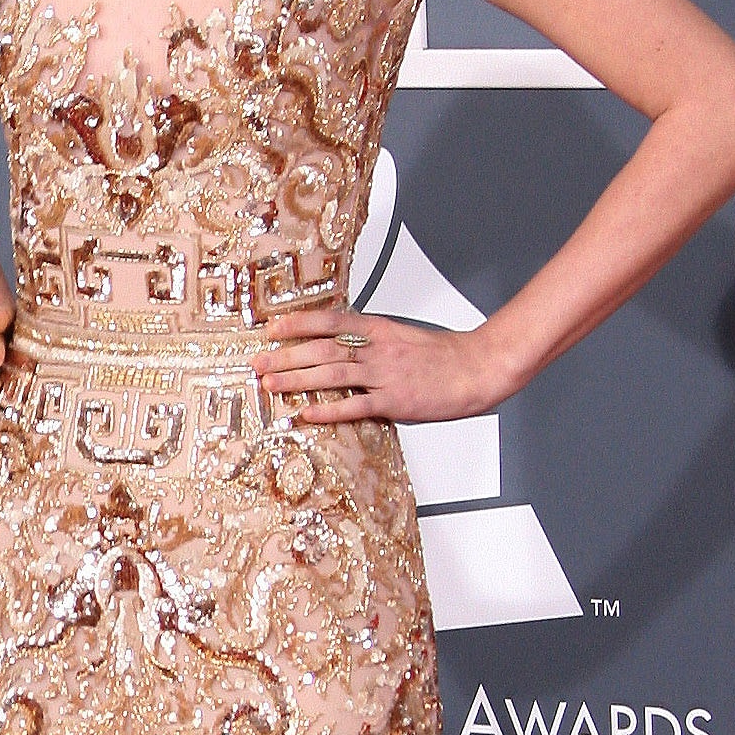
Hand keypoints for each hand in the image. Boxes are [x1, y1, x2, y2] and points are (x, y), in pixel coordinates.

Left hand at [251, 308, 512, 426]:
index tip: (272, 328)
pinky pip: (355, 407)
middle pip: (323, 350)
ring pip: (332, 376)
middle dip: (286, 356)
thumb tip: (340, 346)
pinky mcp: (394, 402)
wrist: (476, 368)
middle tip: (258, 362)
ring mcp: (385, 376)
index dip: (298, 324)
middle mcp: (377, 349)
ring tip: (271, 384)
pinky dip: (329, 411)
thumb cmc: (442, 356)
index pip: (330, 321)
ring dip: (298, 380)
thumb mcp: (402, 336)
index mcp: (379, 329)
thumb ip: (371, 341)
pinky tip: (307, 414)